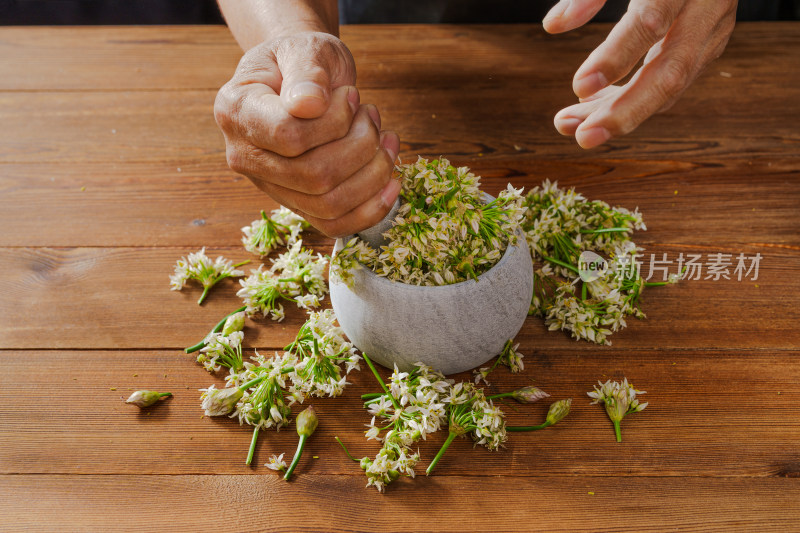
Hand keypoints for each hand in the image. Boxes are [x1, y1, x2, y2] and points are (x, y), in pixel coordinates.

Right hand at [214, 31, 400, 236]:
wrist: (302, 79)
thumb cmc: (302, 60)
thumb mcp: (305, 49)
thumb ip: (306, 73)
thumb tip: (308, 105)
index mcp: (237, 111)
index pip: (288, 135)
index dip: (333, 120)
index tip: (351, 95)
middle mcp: (245, 156)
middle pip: (313, 176)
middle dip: (360, 146)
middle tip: (372, 116)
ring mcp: (270, 186)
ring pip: (328, 204)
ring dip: (372, 174)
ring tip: (385, 139)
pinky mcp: (297, 204)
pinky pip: (334, 225)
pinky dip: (371, 210)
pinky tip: (392, 183)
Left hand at [544, 0, 736, 147]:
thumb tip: (553, 26)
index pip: (650, 20)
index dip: (615, 57)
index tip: (578, 87)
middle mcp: (707, 6)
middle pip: (671, 71)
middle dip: (624, 111)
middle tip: (581, 136)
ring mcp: (715, 28)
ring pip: (673, 85)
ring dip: (622, 113)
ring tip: (573, 127)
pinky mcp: (711, 42)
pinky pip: (674, 82)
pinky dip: (635, 99)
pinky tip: (598, 109)